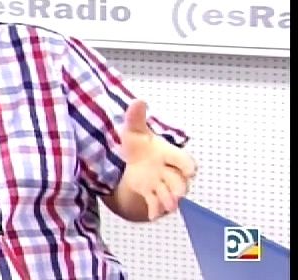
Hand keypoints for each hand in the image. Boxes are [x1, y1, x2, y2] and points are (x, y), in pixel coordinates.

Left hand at [120, 99, 196, 219]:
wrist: (126, 159)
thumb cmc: (137, 144)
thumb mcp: (133, 129)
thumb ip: (136, 116)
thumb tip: (138, 100)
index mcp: (168, 154)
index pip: (187, 162)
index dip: (188, 166)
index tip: (189, 171)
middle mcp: (167, 171)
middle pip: (181, 183)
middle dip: (179, 187)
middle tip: (176, 190)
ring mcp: (159, 184)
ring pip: (171, 196)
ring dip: (169, 201)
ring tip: (166, 204)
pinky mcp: (149, 194)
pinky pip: (156, 206)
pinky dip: (155, 211)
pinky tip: (151, 214)